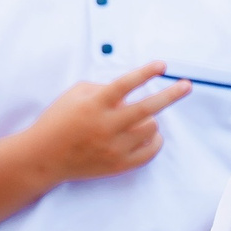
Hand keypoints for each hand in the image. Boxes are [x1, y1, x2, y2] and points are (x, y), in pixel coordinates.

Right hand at [28, 62, 189, 183]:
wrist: (43, 157)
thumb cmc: (59, 120)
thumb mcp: (74, 95)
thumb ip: (103, 87)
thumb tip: (131, 88)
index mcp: (94, 105)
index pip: (125, 84)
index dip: (145, 73)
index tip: (162, 65)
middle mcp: (106, 126)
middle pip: (148, 108)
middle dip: (171, 95)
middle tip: (187, 86)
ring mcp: (113, 147)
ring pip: (151, 128)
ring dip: (151, 119)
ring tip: (140, 118)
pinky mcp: (118, 165)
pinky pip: (150, 151)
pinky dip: (155, 141)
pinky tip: (150, 134)